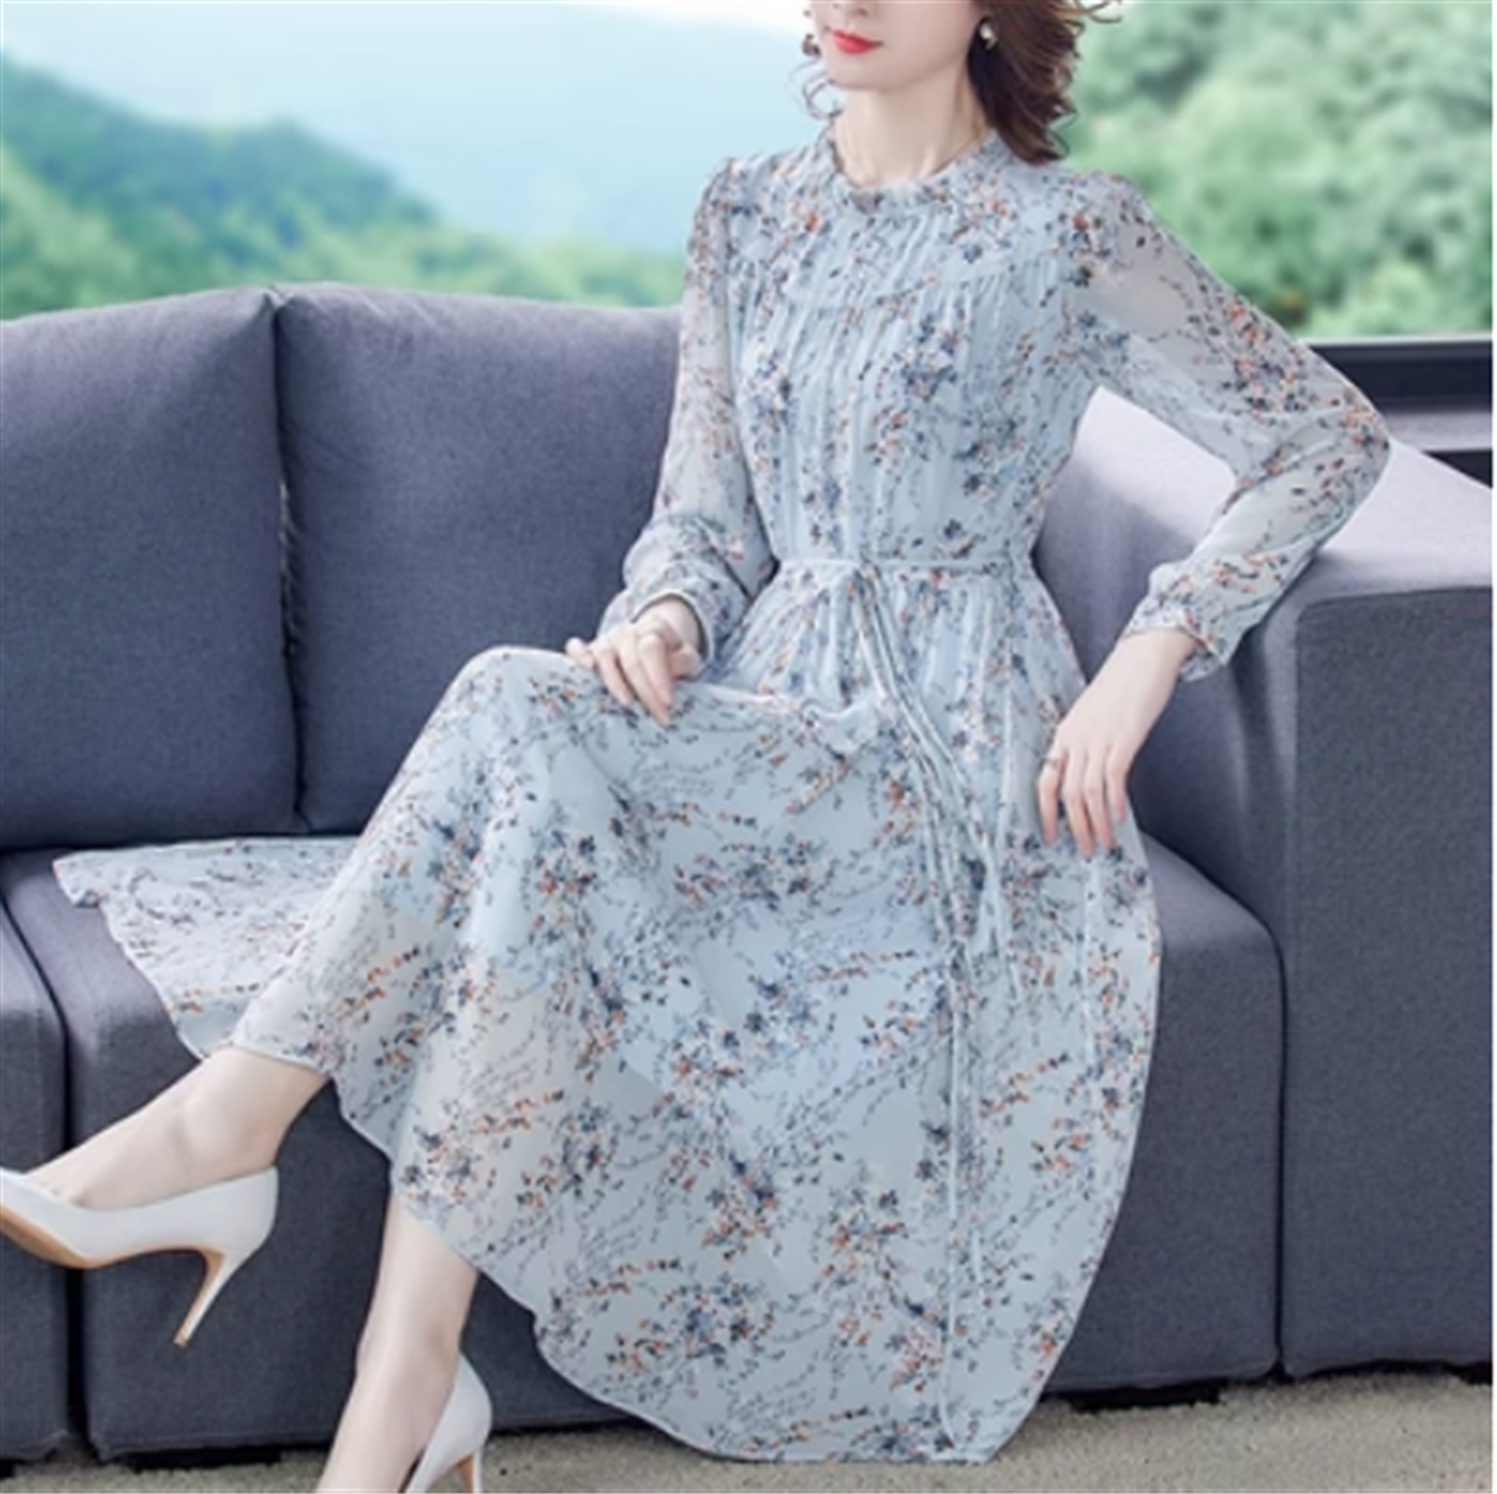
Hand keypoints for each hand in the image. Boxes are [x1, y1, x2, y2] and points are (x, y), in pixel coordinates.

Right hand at [564, 598, 703, 727]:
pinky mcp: (590, 650)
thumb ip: (684, 662)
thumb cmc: (671, 658)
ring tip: (628, 703)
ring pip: (604, 655)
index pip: (652, 649)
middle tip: (658, 715)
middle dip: (645, 690)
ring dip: (615, 682)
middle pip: (631, 659)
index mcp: (653, 629)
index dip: (658, 676)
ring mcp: (606, 640)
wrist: (653, 647)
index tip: (668, 702)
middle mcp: (627, 632)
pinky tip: (587, 669)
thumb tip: (672, 669)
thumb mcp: (687, 658)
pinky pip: (576, 648)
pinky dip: (578, 656)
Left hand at [1037, 628, 1196, 857]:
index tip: (1050, 836)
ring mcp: (1099, 738)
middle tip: (1084, 849)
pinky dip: (1115, 801)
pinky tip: (1120, 818)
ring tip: (1104, 843)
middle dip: (1074, 827)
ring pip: (1088, 792)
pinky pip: (1113, 777)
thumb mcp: (1094, 716)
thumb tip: (1093, 776)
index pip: (1044, 779)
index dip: (1045, 812)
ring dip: (1096, 823)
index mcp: (1065, 734)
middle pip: (1065, 793)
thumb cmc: (1122, 686)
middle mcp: (1076, 738)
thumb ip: (1088, 743)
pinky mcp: (1124, 737)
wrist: (1144, 656)